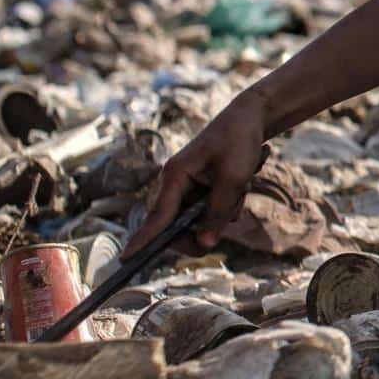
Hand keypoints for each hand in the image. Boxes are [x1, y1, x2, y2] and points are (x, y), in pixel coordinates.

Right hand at [125, 93, 270, 254]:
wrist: (251, 118)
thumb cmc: (239, 141)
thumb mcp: (233, 178)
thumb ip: (217, 212)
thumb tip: (205, 245)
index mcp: (175, 177)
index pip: (156, 218)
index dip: (143, 241)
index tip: (126, 260)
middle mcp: (176, 185)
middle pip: (182, 226)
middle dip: (210, 223)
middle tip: (233, 206)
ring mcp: (189, 188)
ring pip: (203, 220)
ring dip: (227, 208)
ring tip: (243, 182)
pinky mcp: (202, 189)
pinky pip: (214, 210)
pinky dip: (232, 201)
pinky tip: (244, 180)